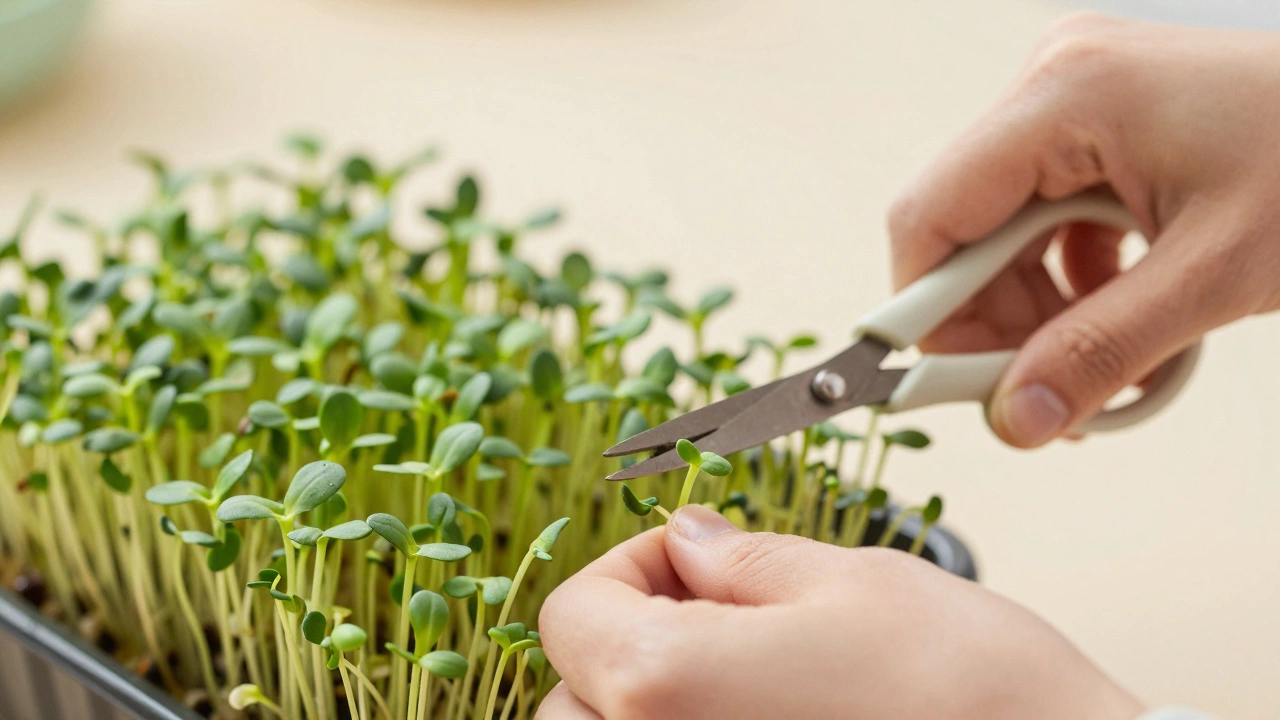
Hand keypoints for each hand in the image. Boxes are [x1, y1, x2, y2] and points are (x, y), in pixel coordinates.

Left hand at [537, 505, 1140, 719]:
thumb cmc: (978, 697)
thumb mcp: (853, 583)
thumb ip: (742, 561)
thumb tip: (687, 543)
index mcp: (666, 685)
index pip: (570, 614)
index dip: (628, 566)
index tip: (691, 559)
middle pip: (572, 697)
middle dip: (625, 641)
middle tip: (713, 613)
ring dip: (647, 705)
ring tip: (743, 676)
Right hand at [889, 13, 1279, 446]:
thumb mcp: (1216, 273)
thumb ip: (1102, 352)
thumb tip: (1017, 419)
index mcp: (1064, 96)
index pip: (929, 216)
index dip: (924, 313)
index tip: (950, 389)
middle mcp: (1054, 85)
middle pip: (962, 231)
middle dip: (997, 324)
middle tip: (1039, 394)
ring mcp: (1077, 101)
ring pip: (1003, 235)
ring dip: (1039, 314)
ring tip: (1101, 365)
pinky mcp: (1103, 127)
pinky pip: (1049, 221)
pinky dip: (1073, 284)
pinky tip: (1122, 320)